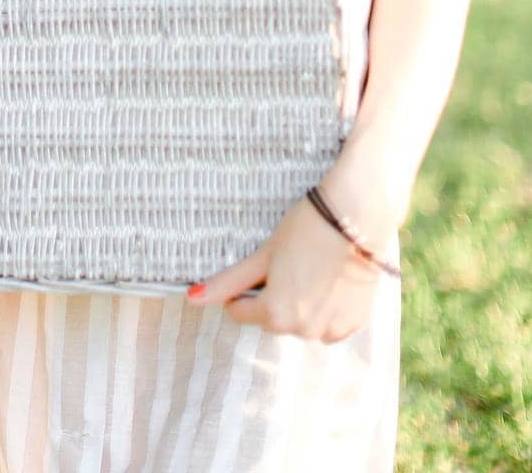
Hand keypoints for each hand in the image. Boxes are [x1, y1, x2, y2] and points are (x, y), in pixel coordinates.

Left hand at [185, 195, 390, 343]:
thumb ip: (229, 281)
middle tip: (286, 261)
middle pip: (272, 317)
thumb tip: (191, 298)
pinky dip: (325, 309)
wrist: (357, 218)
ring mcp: (331, 329)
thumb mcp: (263, 254)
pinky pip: (328, 325)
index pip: (240, 312)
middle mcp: (302, 330)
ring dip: (300, 305)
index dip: (243, 288)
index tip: (258, 264)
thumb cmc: (304, 229)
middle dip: (273, 296)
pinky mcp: (354, 323)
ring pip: (300, 323)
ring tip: (310, 268)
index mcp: (275, 314)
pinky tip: (329, 279)